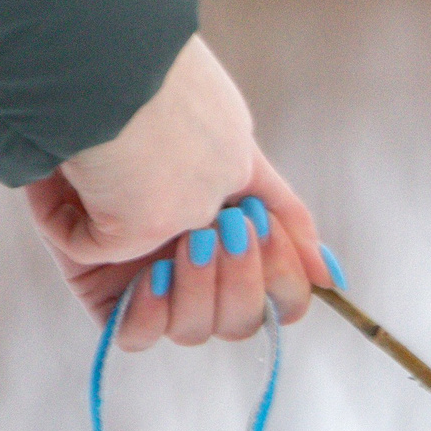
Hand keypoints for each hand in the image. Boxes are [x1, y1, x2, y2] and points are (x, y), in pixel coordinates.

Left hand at [24, 34, 332, 349]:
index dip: (278, 281)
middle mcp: (192, 271)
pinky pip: (133, 336)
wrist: (101, 94)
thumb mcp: (241, 165)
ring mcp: (147, 284)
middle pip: (236, 322)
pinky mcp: (100, 292)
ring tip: (190, 238)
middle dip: (239, 281)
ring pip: (192, 330)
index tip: (262, 232)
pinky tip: (153, 275)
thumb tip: (331, 280)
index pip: (272, 300)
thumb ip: (290, 221)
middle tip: (224, 229)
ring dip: (199, 289)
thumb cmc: (167, 115)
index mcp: (229, 247)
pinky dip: (150, 314)